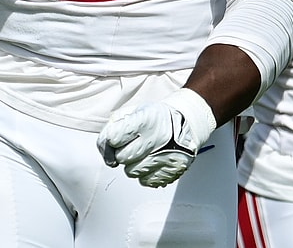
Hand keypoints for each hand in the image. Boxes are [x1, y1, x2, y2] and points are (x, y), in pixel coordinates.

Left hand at [96, 88, 217, 187]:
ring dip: (133, 164)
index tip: (114, 139)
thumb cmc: (159, 117)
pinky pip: (146, 181)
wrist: (188, 123)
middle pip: (121, 158)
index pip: (113, 138)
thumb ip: (114, 125)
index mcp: (146, 120)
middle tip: (132, 145)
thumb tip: (104, 146)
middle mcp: (157, 139)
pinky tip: (152, 161)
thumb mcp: (135, 111)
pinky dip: (145, 173)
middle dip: (121, 153)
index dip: (109, 140)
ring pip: (131, 172)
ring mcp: (166, 156)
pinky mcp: (172, 170)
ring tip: (144, 153)